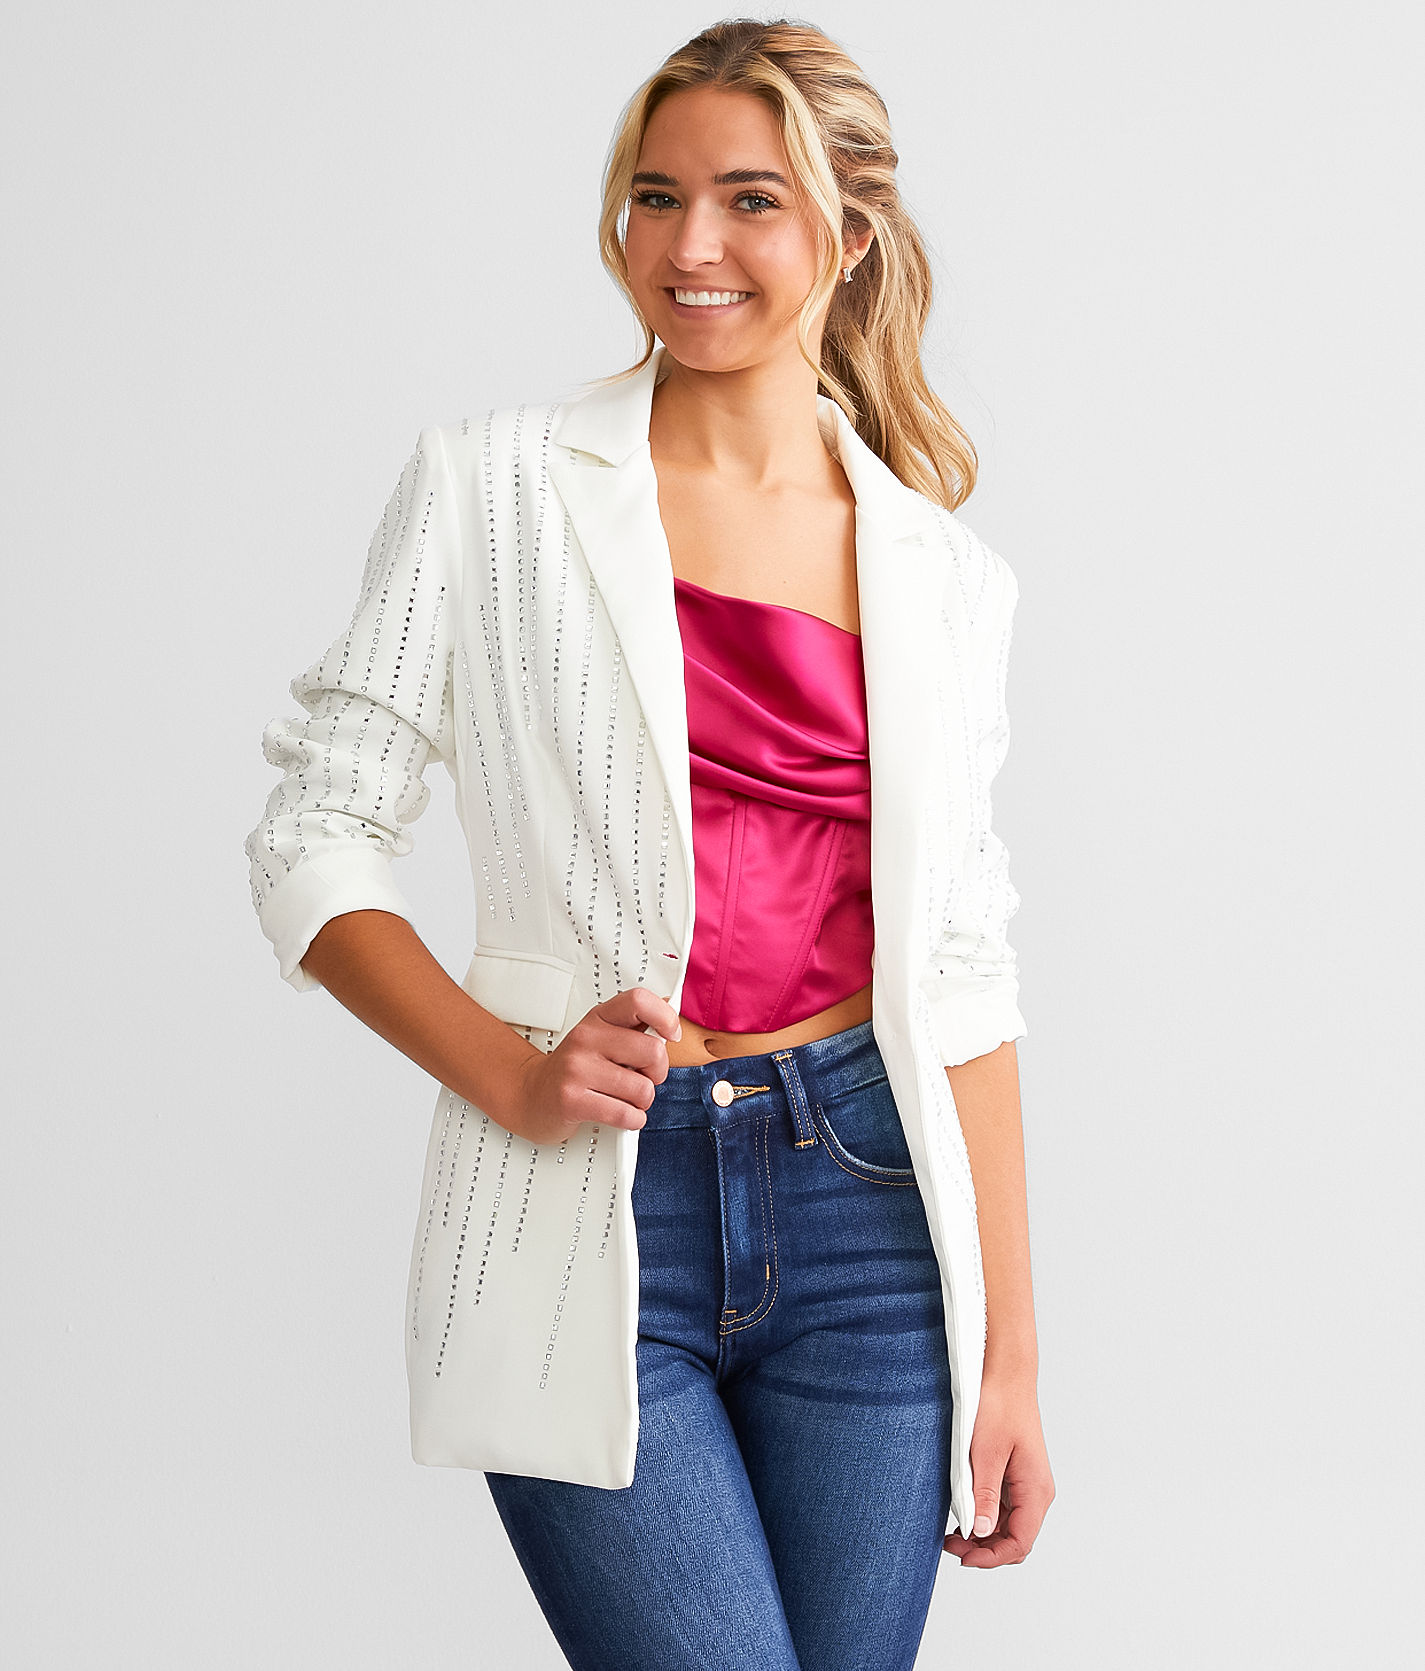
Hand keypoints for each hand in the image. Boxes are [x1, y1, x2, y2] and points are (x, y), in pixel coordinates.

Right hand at [511, 987, 681, 1145]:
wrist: (531, 1095)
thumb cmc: (575, 1069)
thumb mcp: (601, 1038)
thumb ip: (633, 1029)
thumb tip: (670, 1019)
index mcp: (597, 1018)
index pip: (638, 1001)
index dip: (665, 1017)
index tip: (670, 1035)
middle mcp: (586, 1038)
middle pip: (653, 1052)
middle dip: (657, 1073)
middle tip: (642, 1077)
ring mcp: (577, 1069)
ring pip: (643, 1089)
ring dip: (642, 1102)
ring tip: (624, 1098)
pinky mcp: (572, 1100)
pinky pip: (627, 1114)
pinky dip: (632, 1119)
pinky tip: (619, 1114)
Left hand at [943, 1369, 1054, 1566]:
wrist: (1005, 1374)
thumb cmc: (999, 1407)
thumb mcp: (986, 1453)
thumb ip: (984, 1495)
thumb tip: (981, 1533)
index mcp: (1035, 1490)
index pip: (1019, 1543)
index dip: (991, 1558)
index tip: (962, 1557)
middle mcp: (1035, 1492)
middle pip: (1015, 1539)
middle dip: (985, 1550)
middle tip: (950, 1544)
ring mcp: (1025, 1484)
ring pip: (1007, 1525)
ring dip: (982, 1534)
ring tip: (951, 1531)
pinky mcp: (1014, 1474)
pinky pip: (1001, 1507)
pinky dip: (983, 1515)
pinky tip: (961, 1511)